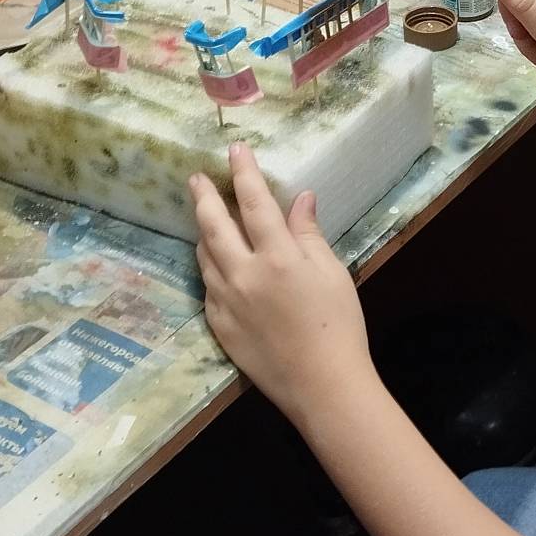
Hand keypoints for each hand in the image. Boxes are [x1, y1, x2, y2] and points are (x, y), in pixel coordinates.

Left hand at [190, 144, 371, 419]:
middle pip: (215, 226)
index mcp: (278, 257)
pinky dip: (210, 268)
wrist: (321, 385)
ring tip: (205, 217)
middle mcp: (244, 275)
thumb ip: (309, 235)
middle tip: (196, 178)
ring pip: (205, 257)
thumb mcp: (332, 273)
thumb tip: (300, 199)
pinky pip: (208, 287)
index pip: (255, 204)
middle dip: (204, 197)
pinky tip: (217, 264)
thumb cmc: (339, 325)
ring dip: (204, 232)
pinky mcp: (219, 326)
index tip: (235, 150)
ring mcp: (226, 302)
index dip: (245, 174)